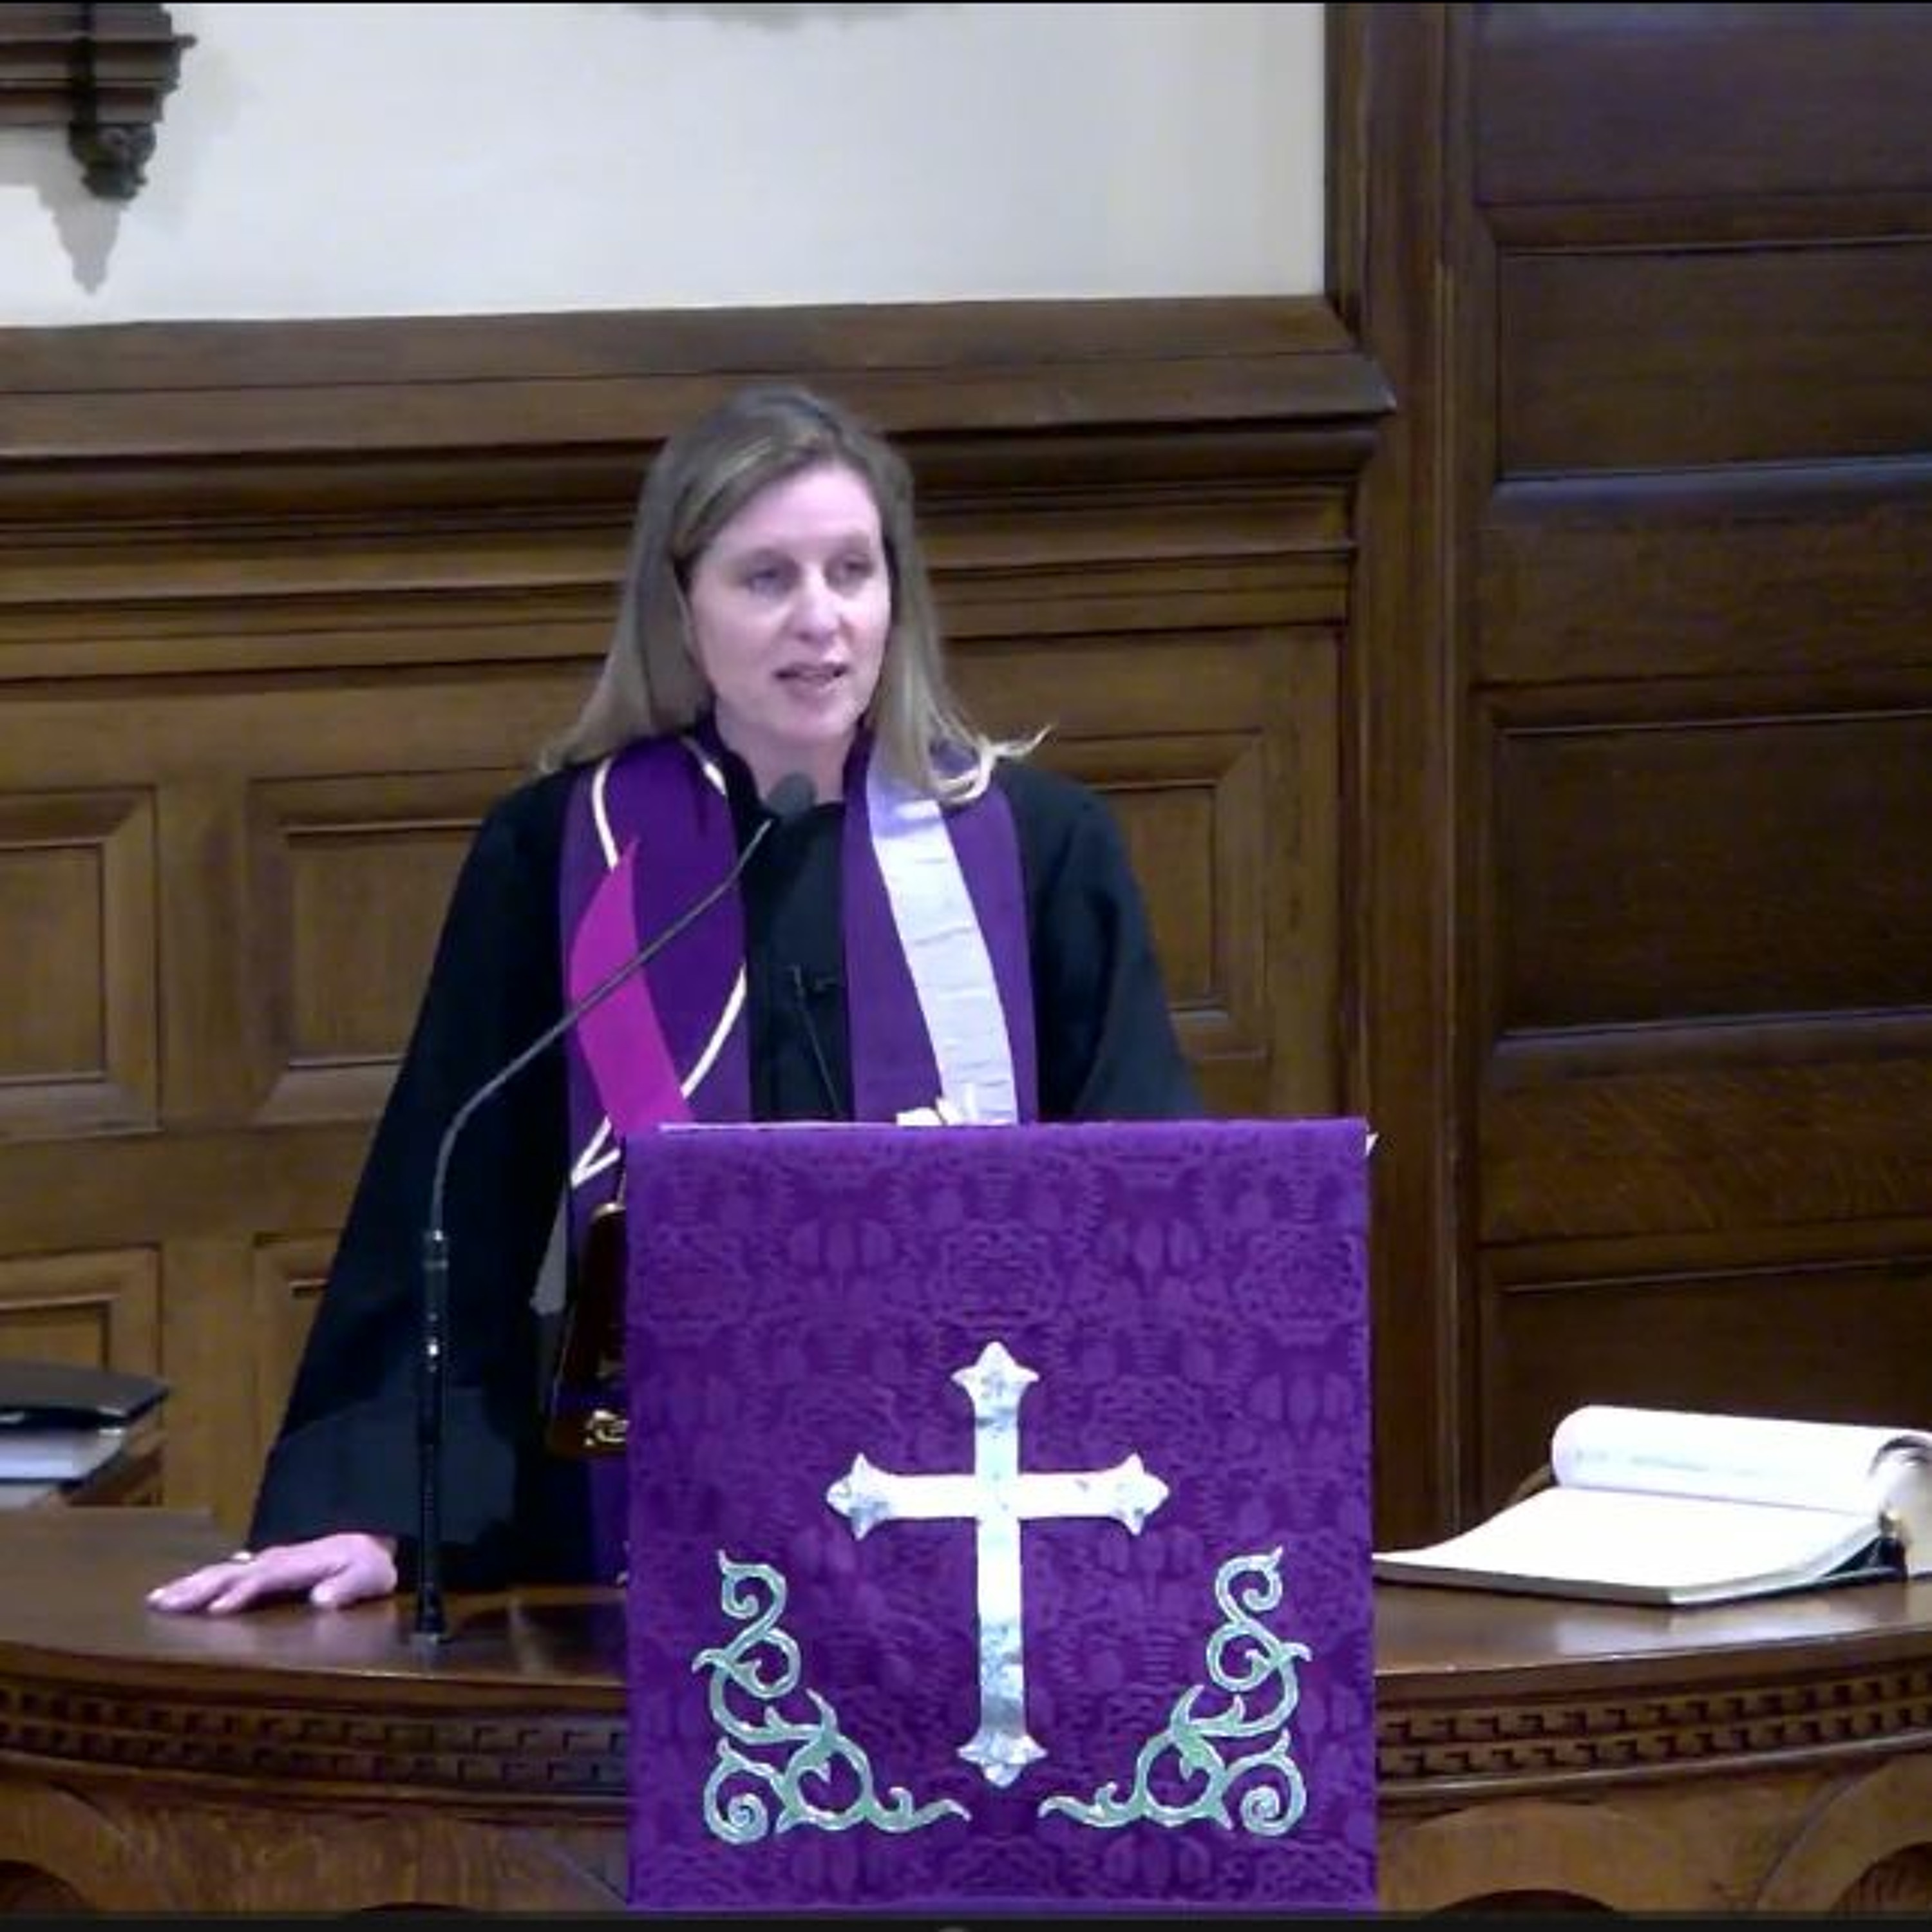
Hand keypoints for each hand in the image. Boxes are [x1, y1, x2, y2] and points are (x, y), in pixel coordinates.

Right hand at [145, 1532, 398, 1614]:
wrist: (369, 1540)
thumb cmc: (368, 1564)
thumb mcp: (370, 1575)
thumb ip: (349, 1587)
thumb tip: (322, 1600)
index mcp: (300, 1564)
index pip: (264, 1578)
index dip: (240, 1592)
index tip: (214, 1609)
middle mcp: (277, 1560)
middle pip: (231, 1573)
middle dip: (197, 1588)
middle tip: (162, 1603)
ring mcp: (267, 1561)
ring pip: (222, 1571)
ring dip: (190, 1584)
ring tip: (158, 1599)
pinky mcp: (263, 1566)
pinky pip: (227, 1571)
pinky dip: (203, 1579)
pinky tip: (184, 1587)